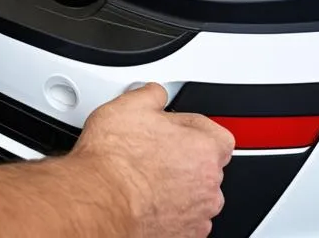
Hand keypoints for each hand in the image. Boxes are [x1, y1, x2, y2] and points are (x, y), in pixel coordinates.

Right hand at [71, 84, 233, 236]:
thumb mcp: (128, 106)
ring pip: (196, 194)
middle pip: (206, 165)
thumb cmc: (115, 158)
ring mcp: (199, 214)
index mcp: (204, 149)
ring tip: (145, 176)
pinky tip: (146, 198)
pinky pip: (185, 219)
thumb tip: (154, 94)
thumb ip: (151, 95)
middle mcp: (209, 185)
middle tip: (154, 150)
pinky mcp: (184, 236)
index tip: (175, 128)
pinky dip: (170, 210)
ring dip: (178, 185)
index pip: (217, 134)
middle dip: (184, 157)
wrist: (101, 198)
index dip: (192, 128)